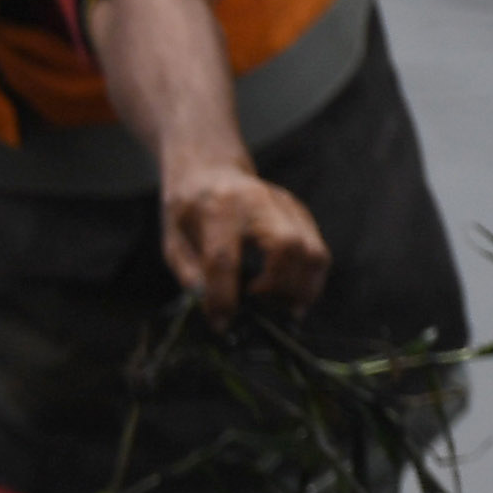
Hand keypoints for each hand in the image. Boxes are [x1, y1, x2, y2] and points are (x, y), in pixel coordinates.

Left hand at [160, 159, 330, 316]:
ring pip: (313, 251)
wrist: (210, 169)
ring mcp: (286, 206)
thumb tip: (215, 312)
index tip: (221, 323)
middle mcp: (258, 202)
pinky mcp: (301, 214)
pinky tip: (292, 297)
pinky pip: (319, 252)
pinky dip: (310, 281)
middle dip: (277, 288)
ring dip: (301, 289)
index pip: (223, 258)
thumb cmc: (188, 210)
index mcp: (216, 208)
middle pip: (286, 247)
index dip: (222, 296)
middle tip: (260, 309)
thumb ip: (191, 275)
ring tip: (280, 309)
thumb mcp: (174, 240)